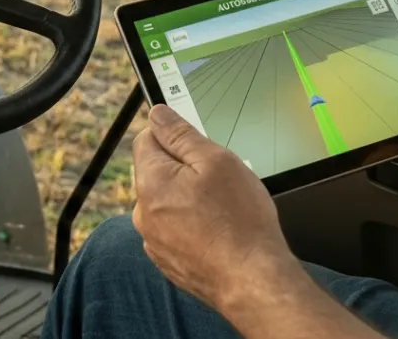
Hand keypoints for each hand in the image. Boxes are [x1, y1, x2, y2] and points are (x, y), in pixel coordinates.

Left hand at [132, 105, 299, 315]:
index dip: (173, 135)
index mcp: (151, 183)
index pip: (146, 140)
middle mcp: (144, 213)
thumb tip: (157, 115)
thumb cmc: (240, 222)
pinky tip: (218, 232)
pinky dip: (192, 226)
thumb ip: (181, 135)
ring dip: (188, 199)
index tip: (197, 144)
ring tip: (222, 210)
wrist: (253, 282)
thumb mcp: (216, 161)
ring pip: (167, 203)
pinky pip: (175, 230)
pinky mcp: (168, 261)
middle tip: (219, 180)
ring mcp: (154, 241)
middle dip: (183, 170)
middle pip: (157, 172)